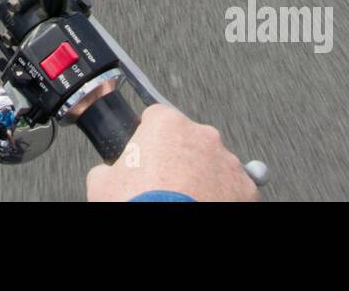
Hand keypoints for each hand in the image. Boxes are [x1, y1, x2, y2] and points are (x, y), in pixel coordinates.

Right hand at [85, 104, 257, 201]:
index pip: (156, 116)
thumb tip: (105, 173)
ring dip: (202, 175)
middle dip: (178, 156)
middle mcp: (202, 135)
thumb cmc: (138, 203)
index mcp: (167, 124)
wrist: (172, 232)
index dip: (148, 135)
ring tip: (187, 198)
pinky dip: (223, 195)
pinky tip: (206, 205)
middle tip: (163, 182)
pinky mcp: (246, 188)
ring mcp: (228, 161)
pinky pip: (234, 187)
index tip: (145, 151)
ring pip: (214, 162)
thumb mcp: (102, 184)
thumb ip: (106, 168)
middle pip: (188, 138)